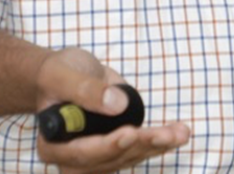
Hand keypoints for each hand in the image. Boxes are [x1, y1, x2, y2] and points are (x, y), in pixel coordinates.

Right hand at [34, 48, 191, 172]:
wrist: (66, 76)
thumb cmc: (58, 74)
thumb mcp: (63, 74)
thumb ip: (85, 89)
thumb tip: (117, 104)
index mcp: (52, 145)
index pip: (81, 153)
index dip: (107, 146)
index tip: (130, 133)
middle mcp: (73, 159)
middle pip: (109, 160)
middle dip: (140, 146)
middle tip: (166, 134)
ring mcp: (96, 158)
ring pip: (128, 157)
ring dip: (156, 145)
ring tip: (181, 132)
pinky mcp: (115, 150)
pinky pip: (138, 149)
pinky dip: (159, 142)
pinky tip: (179, 133)